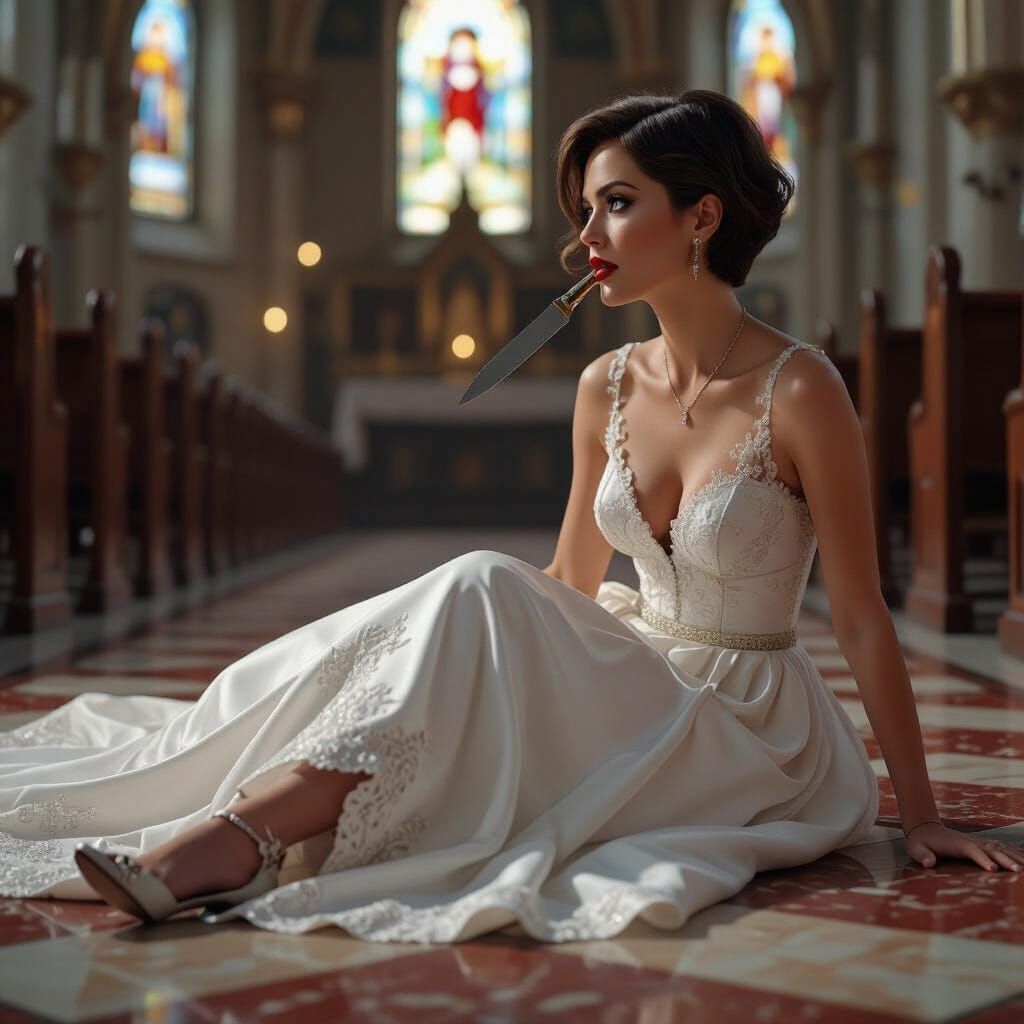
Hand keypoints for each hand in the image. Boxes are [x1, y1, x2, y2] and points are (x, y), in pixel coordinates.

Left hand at [905, 822, 1023, 872]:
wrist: (925, 828)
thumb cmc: (920, 842)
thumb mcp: (915, 848)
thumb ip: (922, 855)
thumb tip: (928, 862)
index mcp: (956, 844)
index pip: (972, 851)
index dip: (982, 859)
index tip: (993, 869)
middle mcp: (969, 842)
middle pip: (990, 849)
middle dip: (1004, 860)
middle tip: (1018, 870)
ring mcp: (976, 842)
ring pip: (997, 848)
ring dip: (1012, 856)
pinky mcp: (980, 845)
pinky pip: (998, 848)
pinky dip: (1011, 853)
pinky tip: (1022, 860)